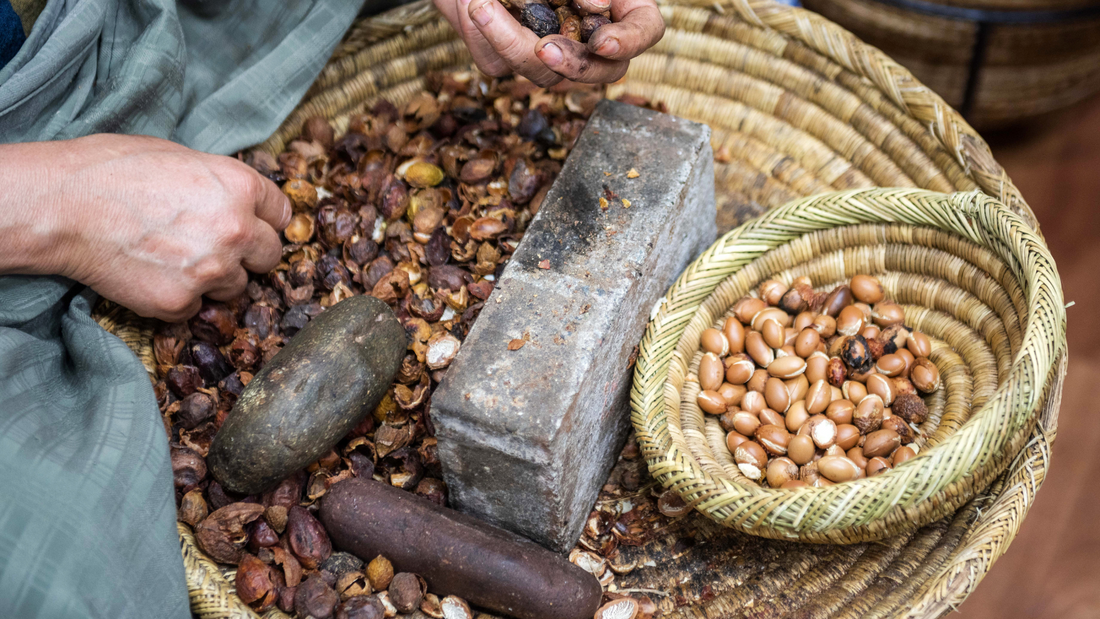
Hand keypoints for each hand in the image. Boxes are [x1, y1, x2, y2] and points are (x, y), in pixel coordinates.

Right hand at [0, 135, 289, 321]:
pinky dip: (179, 297)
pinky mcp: (180, 302)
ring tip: (174, 258)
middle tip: (217, 247)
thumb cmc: (112, 170)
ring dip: (215, 278)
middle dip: (249, 254)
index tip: (253, 225)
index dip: (264, 219)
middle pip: (270, 256)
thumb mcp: (180, 157)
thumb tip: (239, 200)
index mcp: (240, 187)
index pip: (281, 213)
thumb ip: (221, 183)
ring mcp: (211, 270)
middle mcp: (236, 230)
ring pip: (236, 286)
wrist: (62, 206)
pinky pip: (196, 307)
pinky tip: (152, 274)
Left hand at [433, 0, 663, 85]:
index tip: (602, 42)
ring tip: (481, 4)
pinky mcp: (511, 61)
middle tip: (543, 48)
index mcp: (619, 5)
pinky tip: (473, 5)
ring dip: (510, 42)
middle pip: (601, 71)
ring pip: (544, 75)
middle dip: (570, 64)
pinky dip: (483, 36)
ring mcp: (553, 56)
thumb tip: (597, 5)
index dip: (629, 41)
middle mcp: (591, 37)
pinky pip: (500, 64)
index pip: (644, 30)